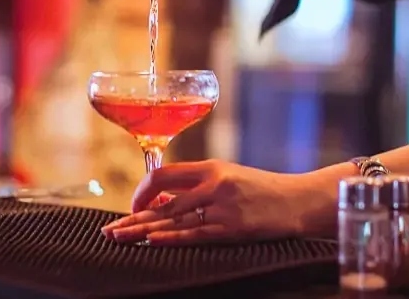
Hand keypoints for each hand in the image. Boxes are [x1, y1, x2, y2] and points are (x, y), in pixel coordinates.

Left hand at [100, 160, 328, 244]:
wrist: (299, 201)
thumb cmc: (264, 191)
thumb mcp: (230, 178)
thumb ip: (199, 187)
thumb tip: (163, 202)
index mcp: (212, 168)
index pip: (164, 174)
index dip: (143, 190)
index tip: (134, 206)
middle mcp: (215, 183)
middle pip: (163, 199)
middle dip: (133, 216)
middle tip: (109, 229)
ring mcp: (223, 206)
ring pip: (173, 218)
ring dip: (142, 230)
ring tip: (119, 238)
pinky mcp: (233, 227)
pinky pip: (195, 234)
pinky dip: (171, 237)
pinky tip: (152, 240)